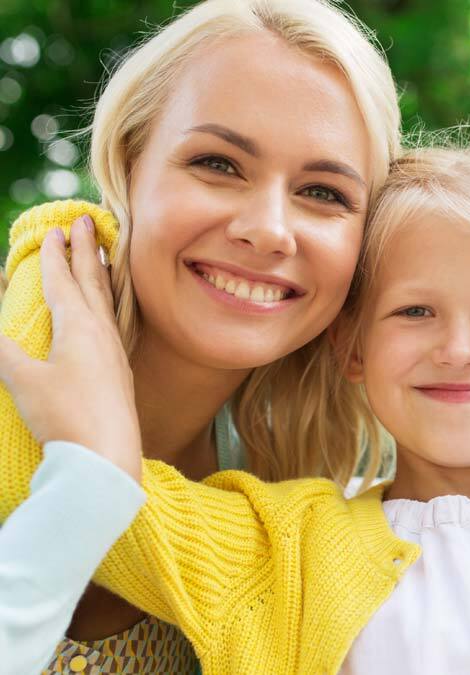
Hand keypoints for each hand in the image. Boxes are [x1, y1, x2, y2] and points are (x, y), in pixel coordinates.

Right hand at [0, 216, 141, 480]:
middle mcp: (103, 334)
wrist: (108, 459)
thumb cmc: (64, 418)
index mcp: (80, 328)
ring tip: (105, 256)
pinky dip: (110, 306)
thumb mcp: (23, 380)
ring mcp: (116, 354)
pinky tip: (110, 315)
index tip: (58, 228)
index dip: (57, 255)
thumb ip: (1, 348)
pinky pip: (115, 325)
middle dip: (88, 250)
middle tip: (91, 220)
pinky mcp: (121, 374)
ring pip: (109, 303)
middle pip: (94, 283)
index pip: (65, 281)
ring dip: (103, 276)